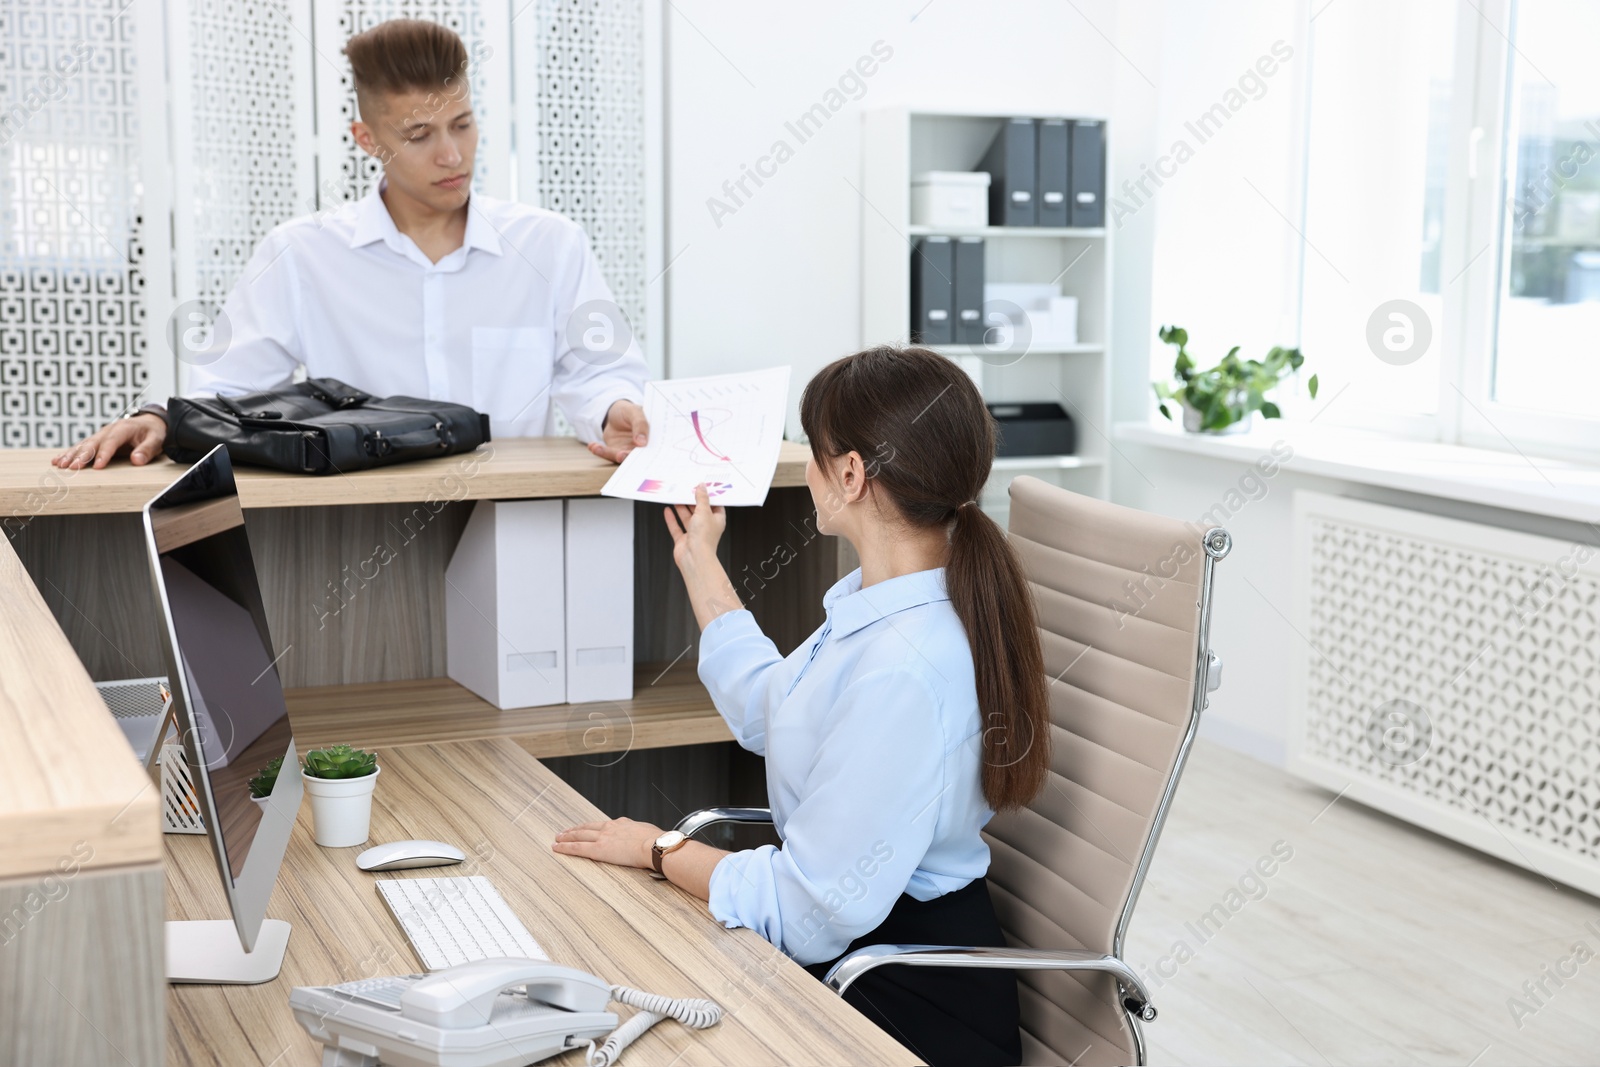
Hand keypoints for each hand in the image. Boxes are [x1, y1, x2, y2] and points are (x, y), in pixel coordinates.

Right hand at [52, 413, 166, 469]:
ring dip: (70, 455)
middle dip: (81, 456)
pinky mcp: (97, 440)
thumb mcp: (156, 440)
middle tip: (71, 467)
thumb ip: (147, 449)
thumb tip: (137, 460)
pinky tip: (57, 461)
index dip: (104, 454)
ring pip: (83, 445)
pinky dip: (69, 453)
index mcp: (123, 428)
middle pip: (92, 443)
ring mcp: (101, 435)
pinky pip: (81, 447)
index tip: (98, 466)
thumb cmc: (153, 432)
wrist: (150, 423)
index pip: (111, 442)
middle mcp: (108, 430)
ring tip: (59, 465)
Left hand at [552, 817, 661, 870]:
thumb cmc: (656, 841)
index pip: (602, 825)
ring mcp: (603, 837)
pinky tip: (557, 848)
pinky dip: (565, 847)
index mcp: (622, 824)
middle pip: (587, 827)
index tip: (586, 828)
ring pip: (579, 835)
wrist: (654, 845)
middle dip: (574, 830)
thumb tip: (645, 837)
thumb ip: (642, 834)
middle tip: (564, 832)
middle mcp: (610, 828)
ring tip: (558, 838)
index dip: (591, 827)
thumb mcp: (649, 833)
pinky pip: (577, 848)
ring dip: (566, 837)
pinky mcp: (598, 849)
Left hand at [587, 399, 648, 463]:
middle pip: (637, 457)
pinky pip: (608, 454)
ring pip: (620, 456)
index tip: (642, 452)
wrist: (616, 413)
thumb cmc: (629, 411)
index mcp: (652, 439)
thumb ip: (640, 424)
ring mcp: (628, 451)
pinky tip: (592, 446)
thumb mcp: (635, 412)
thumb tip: (642, 442)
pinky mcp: (615, 452)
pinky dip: (600, 451)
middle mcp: (641, 448)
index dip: (650, 454)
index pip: (654, 449)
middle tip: (621, 455)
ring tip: (598, 448)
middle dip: (628, 456)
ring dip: (609, 454)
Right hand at [663, 484, 726, 569]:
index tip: (702, 487)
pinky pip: (676, 527)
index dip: (708, 496)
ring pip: (687, 518)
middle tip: (685, 490)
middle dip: (692, 501)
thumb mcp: (704, 511)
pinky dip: (672, 519)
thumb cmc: (704, 538)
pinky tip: (667, 511)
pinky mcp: (683, 540)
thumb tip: (701, 487)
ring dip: (681, 508)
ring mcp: (694, 534)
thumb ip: (701, 498)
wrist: (694, 558)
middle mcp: (706, 527)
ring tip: (675, 497)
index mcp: (716, 520)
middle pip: (698, 511)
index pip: (714, 505)